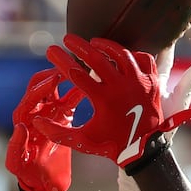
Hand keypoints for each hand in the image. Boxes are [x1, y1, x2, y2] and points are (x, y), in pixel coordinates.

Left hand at [6, 69, 78, 190]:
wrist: (44, 183)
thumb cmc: (28, 174)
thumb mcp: (17, 163)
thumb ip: (16, 146)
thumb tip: (20, 127)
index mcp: (23, 119)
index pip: (31, 97)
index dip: (42, 87)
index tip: (55, 78)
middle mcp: (35, 111)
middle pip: (42, 85)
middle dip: (54, 74)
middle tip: (69, 67)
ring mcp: (50, 113)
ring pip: (58, 89)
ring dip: (69, 79)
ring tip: (84, 71)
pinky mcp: (63, 118)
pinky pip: (71, 100)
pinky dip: (80, 92)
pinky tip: (93, 85)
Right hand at [33, 35, 190, 168]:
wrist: (145, 152)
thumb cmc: (112, 146)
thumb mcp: (83, 141)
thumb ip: (58, 132)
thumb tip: (37, 121)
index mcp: (104, 100)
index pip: (76, 73)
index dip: (61, 60)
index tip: (51, 50)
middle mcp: (123, 87)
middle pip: (97, 58)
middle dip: (79, 46)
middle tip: (68, 39)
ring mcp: (140, 83)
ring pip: (122, 54)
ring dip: (106, 46)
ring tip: (93, 43)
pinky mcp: (153, 82)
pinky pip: (144, 59)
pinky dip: (132, 55)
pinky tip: (121, 56)